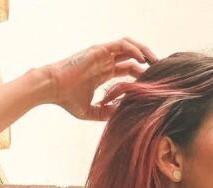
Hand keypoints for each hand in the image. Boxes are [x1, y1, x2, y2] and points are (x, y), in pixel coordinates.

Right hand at [40, 38, 157, 120]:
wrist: (52, 88)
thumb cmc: (66, 99)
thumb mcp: (89, 111)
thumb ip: (104, 113)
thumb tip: (119, 116)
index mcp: (103, 73)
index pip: (128, 69)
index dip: (141, 74)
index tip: (152, 83)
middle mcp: (104, 62)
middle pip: (132, 56)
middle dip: (147, 61)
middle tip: (159, 71)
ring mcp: (102, 55)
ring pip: (129, 46)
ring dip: (144, 51)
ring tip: (154, 61)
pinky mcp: (99, 50)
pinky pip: (121, 45)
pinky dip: (134, 50)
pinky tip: (142, 60)